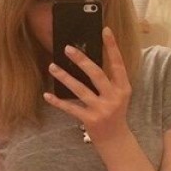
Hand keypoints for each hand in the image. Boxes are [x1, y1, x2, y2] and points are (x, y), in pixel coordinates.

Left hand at [43, 27, 131, 145]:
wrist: (115, 140)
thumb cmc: (114, 113)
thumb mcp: (118, 95)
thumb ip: (109, 80)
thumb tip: (90, 59)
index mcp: (123, 88)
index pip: (118, 64)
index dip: (112, 47)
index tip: (105, 30)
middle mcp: (114, 97)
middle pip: (96, 74)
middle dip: (81, 60)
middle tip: (67, 48)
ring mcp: (102, 109)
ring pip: (80, 89)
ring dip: (64, 77)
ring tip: (52, 66)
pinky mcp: (90, 120)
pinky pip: (70, 108)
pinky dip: (58, 102)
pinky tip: (47, 95)